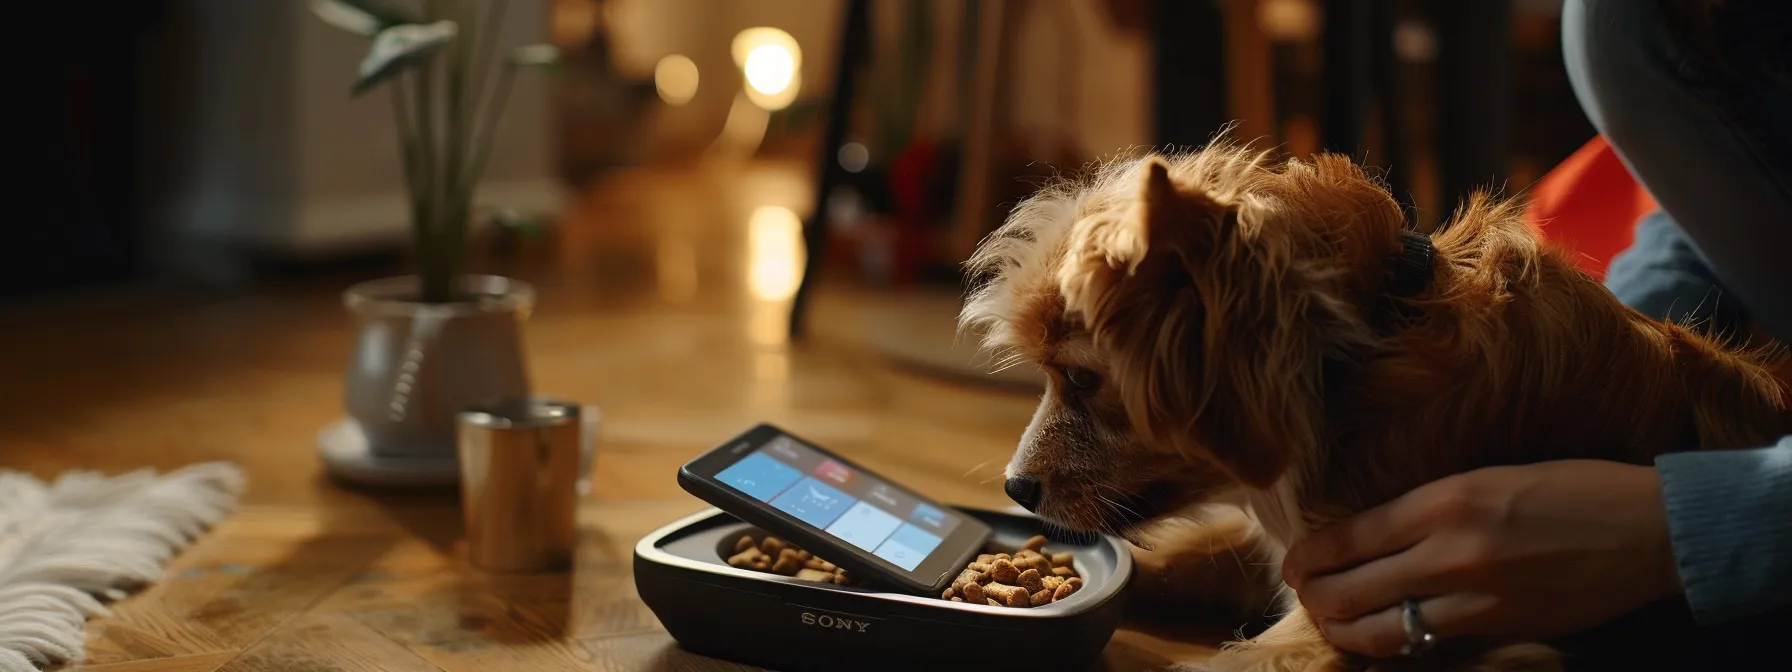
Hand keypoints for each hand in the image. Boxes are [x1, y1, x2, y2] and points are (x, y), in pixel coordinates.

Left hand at [1280, 460, 1682, 657]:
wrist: (1649, 529)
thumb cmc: (1573, 489)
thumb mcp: (1488, 476)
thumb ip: (1428, 506)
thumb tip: (1371, 530)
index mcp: (1444, 500)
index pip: (1350, 538)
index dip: (1310, 557)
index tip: (1293, 562)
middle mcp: (1451, 551)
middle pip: (1352, 589)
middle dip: (1314, 597)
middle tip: (1302, 594)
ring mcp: (1475, 597)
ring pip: (1381, 629)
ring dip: (1343, 629)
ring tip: (1329, 621)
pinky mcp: (1499, 628)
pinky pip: (1427, 643)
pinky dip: (1392, 644)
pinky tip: (1378, 638)